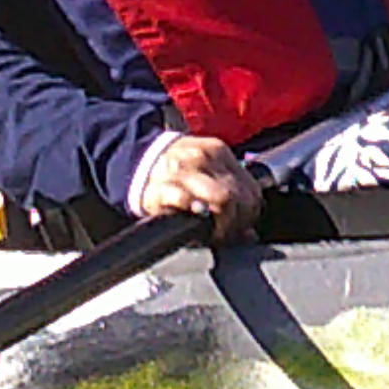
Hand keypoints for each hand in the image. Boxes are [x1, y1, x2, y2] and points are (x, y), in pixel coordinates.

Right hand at [127, 129, 256, 235]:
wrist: (137, 162)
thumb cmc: (178, 174)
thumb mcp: (207, 176)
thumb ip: (232, 198)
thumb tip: (250, 235)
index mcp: (219, 152)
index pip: (251, 190)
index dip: (248, 215)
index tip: (240, 227)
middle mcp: (204, 157)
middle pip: (238, 196)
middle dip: (235, 222)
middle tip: (225, 233)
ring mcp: (183, 170)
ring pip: (222, 199)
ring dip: (221, 224)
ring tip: (213, 233)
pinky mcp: (162, 186)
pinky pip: (188, 202)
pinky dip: (195, 217)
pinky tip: (193, 224)